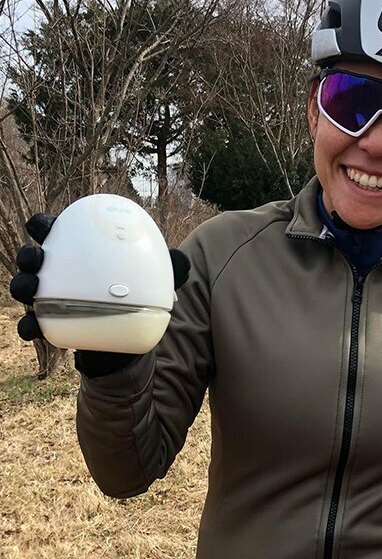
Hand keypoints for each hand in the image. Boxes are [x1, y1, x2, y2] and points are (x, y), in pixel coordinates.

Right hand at [9, 213, 190, 341]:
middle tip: (36, 258)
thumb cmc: (138, 292)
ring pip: (26, 287)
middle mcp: (61, 272)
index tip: (44, 225)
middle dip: (27, 255)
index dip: (43, 224)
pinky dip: (29, 325)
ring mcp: (52, 297)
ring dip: (21, 284)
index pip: (56, 231)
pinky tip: (33, 328)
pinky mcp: (52, 324)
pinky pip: (33, 324)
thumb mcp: (156, 278)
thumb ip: (169, 266)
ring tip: (31, 287)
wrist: (130, 334)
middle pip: (34, 257)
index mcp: (81, 252)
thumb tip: (182, 261)